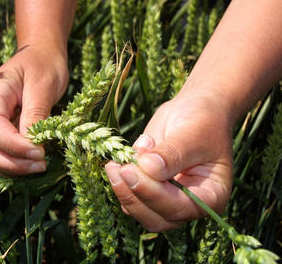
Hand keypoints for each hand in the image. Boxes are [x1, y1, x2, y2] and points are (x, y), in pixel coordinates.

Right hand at [0, 39, 68, 176]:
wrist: (41, 55)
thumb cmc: (44, 63)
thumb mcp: (43, 85)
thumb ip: (35, 114)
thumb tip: (32, 145)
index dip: (13, 146)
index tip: (39, 153)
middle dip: (11, 162)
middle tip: (40, 165)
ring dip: (9, 168)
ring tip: (37, 167)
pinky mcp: (1, 131)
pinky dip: (9, 165)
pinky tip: (29, 165)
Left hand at [105, 95, 232, 231]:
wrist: (194, 109)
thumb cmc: (202, 120)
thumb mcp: (192, 134)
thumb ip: (171, 154)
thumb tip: (147, 168)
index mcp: (211, 196)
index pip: (180, 207)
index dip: (153, 194)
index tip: (131, 171)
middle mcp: (189, 204)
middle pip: (156, 218)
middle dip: (133, 195)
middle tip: (118, 168)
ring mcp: (167, 199)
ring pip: (139, 210)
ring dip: (122, 189)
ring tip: (117, 161)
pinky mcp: (148, 189)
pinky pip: (130, 196)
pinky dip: (120, 181)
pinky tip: (121, 159)